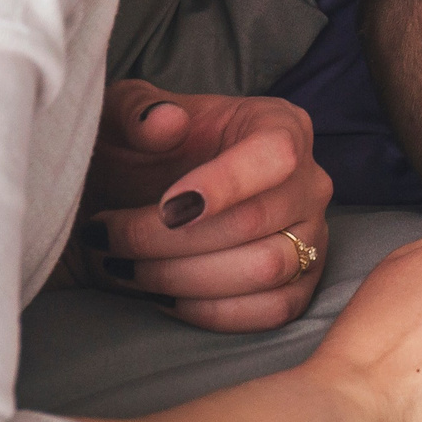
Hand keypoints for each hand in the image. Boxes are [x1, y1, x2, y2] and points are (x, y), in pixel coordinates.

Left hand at [78, 79, 333, 332]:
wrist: (145, 194)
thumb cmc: (143, 150)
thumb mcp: (125, 113)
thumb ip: (137, 110)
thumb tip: (163, 122)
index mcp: (280, 126)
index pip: (275, 155)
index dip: (224, 185)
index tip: (166, 208)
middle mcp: (309, 182)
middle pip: (256, 221)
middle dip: (170, 239)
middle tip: (109, 238)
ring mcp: (312, 237)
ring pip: (265, 271)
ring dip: (182, 277)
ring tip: (126, 267)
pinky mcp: (302, 284)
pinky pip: (273, 310)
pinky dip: (210, 310)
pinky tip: (161, 294)